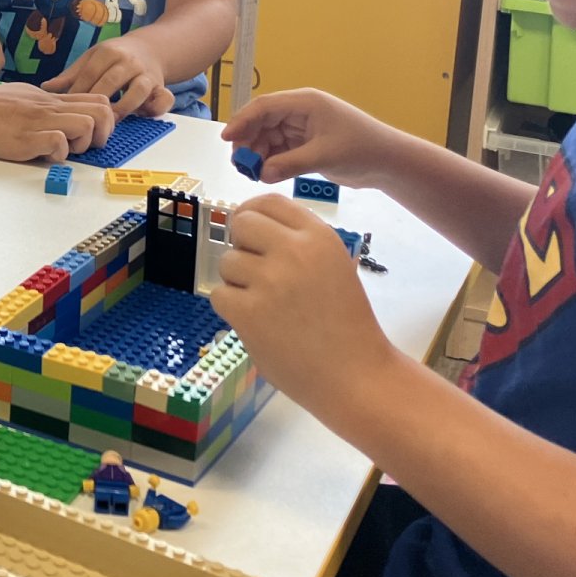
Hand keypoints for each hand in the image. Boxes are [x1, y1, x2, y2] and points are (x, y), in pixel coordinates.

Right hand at [0, 81, 114, 163]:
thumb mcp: (20, 95)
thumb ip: (41, 105)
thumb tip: (54, 115)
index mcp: (49, 98)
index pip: (97, 99)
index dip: (103, 120)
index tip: (90, 134)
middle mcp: (50, 107)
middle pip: (103, 110)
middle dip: (103, 133)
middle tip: (84, 145)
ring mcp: (39, 121)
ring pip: (88, 124)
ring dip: (83, 143)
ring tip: (63, 150)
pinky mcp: (26, 139)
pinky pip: (59, 143)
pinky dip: (58, 154)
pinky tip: (42, 155)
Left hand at [43, 36, 172, 116]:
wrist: (151, 48)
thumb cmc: (114, 57)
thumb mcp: (92, 59)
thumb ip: (72, 75)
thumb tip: (46, 88)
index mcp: (107, 52)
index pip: (89, 74)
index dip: (78, 92)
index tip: (67, 109)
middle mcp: (128, 61)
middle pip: (110, 82)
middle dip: (97, 103)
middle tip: (86, 121)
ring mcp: (146, 72)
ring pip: (137, 90)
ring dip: (124, 108)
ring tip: (110, 123)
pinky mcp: (161, 85)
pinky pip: (164, 97)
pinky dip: (157, 107)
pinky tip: (143, 116)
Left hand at [210, 193, 397, 414]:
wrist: (356, 374)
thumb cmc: (346, 322)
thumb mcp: (333, 265)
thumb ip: (297, 242)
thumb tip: (247, 222)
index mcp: (318, 236)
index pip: (269, 202)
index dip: (253, 214)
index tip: (251, 232)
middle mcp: (293, 250)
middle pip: (241, 223)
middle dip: (242, 244)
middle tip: (256, 271)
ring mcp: (269, 281)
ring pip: (227, 262)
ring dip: (238, 282)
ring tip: (266, 305)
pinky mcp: (249, 312)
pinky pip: (219, 294)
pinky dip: (232, 309)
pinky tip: (257, 323)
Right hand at [222, 88, 407, 188]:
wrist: (387, 162)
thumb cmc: (362, 149)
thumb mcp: (324, 156)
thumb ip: (290, 164)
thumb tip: (261, 173)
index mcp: (305, 103)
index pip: (265, 107)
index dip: (242, 121)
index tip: (227, 138)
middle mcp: (300, 112)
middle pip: (262, 122)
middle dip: (248, 141)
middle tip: (240, 163)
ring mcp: (302, 128)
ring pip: (268, 137)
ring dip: (258, 153)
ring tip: (252, 172)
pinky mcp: (305, 145)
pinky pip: (278, 150)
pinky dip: (270, 161)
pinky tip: (265, 174)